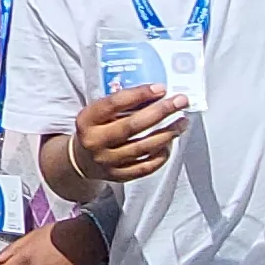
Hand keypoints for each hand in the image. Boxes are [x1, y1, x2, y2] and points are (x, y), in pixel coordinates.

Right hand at [71, 86, 188, 186]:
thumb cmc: (95, 129)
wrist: (82, 160)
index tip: (160, 88)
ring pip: (143, 147)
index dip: (138, 94)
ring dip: (167, 133)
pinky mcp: (119, 176)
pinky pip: (146, 166)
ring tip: (182, 122)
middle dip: (160, 112)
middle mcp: (96, 142)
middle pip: (132, 126)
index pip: (114, 104)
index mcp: (87, 120)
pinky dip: (162, 154)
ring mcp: (108, 161)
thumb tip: (157, 93)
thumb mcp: (98, 113)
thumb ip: (122, 104)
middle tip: (180, 101)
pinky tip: (170, 142)